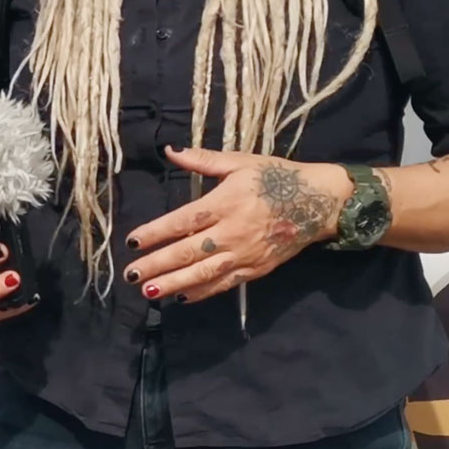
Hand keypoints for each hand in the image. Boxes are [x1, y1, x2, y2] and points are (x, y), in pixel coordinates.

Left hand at [123, 147, 352, 303]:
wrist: (319, 201)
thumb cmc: (276, 177)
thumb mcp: (240, 162)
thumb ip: (203, 159)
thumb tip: (170, 151)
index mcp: (225, 202)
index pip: (183, 221)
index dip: (156, 232)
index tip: (132, 242)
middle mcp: (232, 231)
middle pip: (188, 252)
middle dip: (157, 265)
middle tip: (130, 275)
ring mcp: (245, 254)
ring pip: (204, 273)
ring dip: (174, 284)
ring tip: (148, 291)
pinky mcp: (256, 269)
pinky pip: (224, 284)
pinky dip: (202, 292)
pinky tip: (181, 297)